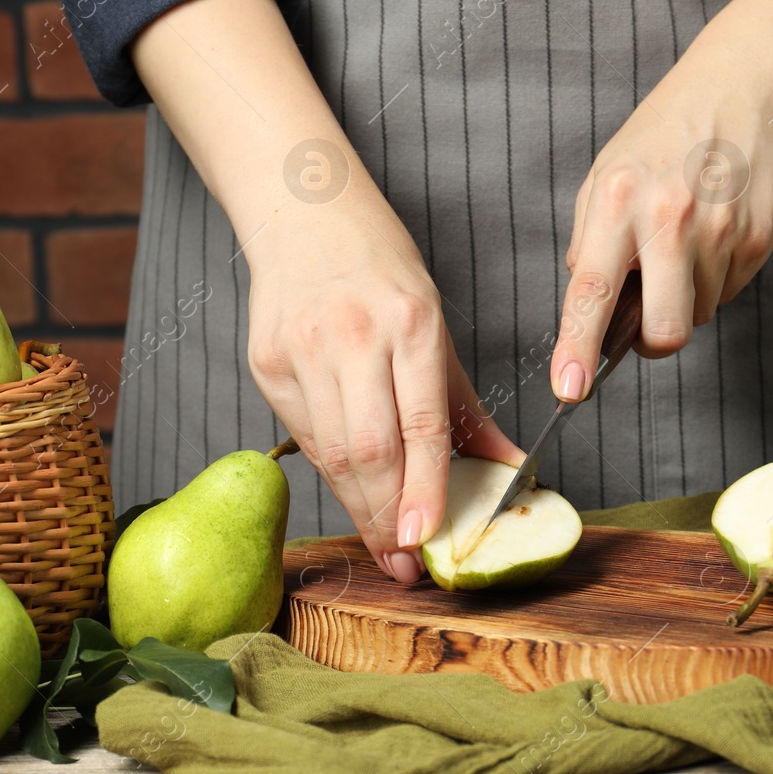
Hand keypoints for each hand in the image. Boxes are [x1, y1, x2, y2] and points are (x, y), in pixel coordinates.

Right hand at [245, 186, 521, 582]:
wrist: (303, 210)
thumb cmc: (381, 267)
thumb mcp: (435, 321)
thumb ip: (465, 404)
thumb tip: (506, 469)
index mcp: (409, 322)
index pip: (420, 425)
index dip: (423, 490)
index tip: (426, 539)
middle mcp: (352, 336)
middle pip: (369, 450)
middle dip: (388, 517)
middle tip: (406, 562)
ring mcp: (302, 350)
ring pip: (331, 452)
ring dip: (359, 507)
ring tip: (385, 542)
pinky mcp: (266, 362)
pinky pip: (303, 435)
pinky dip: (331, 472)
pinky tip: (352, 492)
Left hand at [548, 0, 772, 402]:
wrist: (740, 88)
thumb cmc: (663, 136)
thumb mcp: (603, 177)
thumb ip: (590, 245)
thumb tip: (588, 310)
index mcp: (617, 202)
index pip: (590, 290)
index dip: (577, 347)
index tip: (569, 388)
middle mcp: (669, 218)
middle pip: (666, 330)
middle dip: (654, 340)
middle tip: (647, 316)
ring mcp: (721, 230)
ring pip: (700, 314)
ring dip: (686, 296)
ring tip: (684, 240)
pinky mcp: (759, 237)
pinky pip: (729, 292)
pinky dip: (716, 276)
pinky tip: (712, 230)